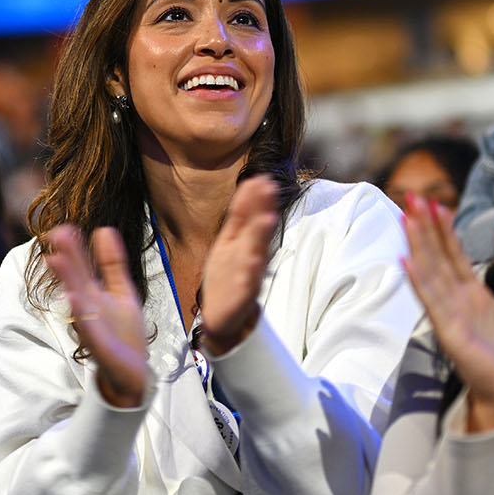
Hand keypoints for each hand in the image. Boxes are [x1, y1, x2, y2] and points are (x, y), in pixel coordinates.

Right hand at [44, 224, 149, 406]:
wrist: (132, 373)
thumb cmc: (124, 334)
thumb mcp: (122, 291)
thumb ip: (112, 263)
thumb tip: (104, 229)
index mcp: (94, 294)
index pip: (81, 267)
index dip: (73, 248)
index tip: (63, 227)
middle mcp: (89, 309)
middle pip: (76, 279)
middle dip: (67, 258)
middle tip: (55, 234)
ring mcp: (93, 327)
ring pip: (78, 301)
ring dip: (68, 281)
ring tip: (58, 260)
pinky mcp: (101, 347)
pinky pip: (89, 329)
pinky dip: (82, 315)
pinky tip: (75, 299)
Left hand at [199, 175, 278, 353]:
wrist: (223, 317)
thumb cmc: (229, 277)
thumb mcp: (230, 242)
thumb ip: (241, 217)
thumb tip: (249, 186)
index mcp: (241, 240)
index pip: (247, 213)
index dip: (253, 196)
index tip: (260, 177)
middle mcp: (248, 253)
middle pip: (257, 227)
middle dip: (263, 208)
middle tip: (269, 187)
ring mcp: (248, 272)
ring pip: (256, 250)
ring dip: (261, 235)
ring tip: (267, 218)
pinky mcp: (244, 292)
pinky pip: (249, 280)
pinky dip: (253, 270)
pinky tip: (255, 260)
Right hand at [404, 197, 493, 431]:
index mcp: (475, 295)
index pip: (454, 255)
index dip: (444, 229)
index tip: (435, 202)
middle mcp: (458, 301)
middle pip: (438, 257)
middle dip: (425, 227)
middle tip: (413, 196)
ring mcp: (451, 316)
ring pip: (431, 273)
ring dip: (418, 245)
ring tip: (408, 217)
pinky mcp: (451, 333)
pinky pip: (433, 303)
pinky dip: (420, 282)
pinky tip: (408, 261)